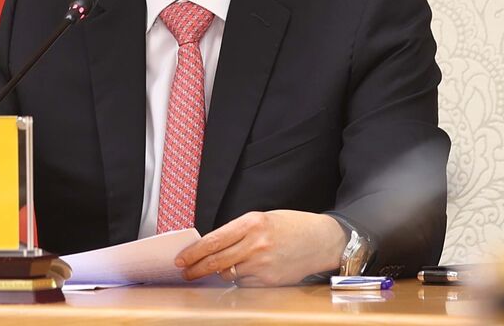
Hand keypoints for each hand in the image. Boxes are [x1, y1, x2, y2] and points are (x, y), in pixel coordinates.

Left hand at [175, 211, 345, 286]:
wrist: (322, 240)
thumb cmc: (291, 226)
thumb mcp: (261, 219)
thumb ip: (237, 232)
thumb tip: (211, 247)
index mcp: (251, 223)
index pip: (213, 241)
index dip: (193, 252)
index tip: (181, 258)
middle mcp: (256, 243)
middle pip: (216, 261)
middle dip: (197, 268)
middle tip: (185, 272)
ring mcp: (263, 264)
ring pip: (229, 274)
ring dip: (221, 273)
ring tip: (220, 268)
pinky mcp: (270, 280)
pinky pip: (245, 283)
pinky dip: (241, 280)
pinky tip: (248, 271)